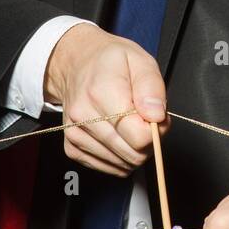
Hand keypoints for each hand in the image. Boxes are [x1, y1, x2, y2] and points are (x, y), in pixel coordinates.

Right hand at [43, 23, 168, 175]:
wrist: (76, 64)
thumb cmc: (110, 62)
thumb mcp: (140, 60)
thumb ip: (152, 87)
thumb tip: (156, 116)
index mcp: (101, 92)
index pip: (139, 136)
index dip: (156, 129)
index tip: (154, 115)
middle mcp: (83, 116)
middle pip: (132, 154)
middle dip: (147, 142)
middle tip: (144, 119)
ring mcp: (74, 135)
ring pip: (122, 165)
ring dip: (134, 149)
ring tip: (130, 124)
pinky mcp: (72, 148)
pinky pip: (109, 168)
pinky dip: (120, 156)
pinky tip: (118, 134)